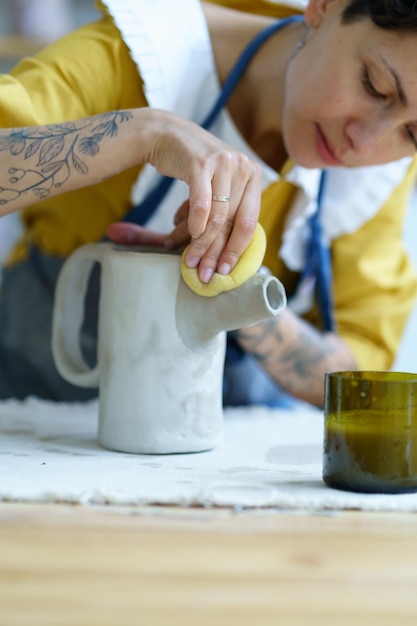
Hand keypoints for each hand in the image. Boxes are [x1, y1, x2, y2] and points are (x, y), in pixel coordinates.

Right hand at [137, 109, 262, 282]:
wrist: (165, 134)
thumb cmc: (192, 166)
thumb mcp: (216, 186)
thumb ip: (224, 212)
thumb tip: (222, 254)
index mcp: (253, 176)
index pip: (249, 222)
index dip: (237, 250)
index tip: (226, 271)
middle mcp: (244, 168)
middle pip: (233, 223)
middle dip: (217, 253)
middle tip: (206, 274)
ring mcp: (224, 164)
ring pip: (217, 217)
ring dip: (201, 243)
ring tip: (189, 260)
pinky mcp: (202, 162)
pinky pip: (202, 202)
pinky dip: (194, 222)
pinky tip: (185, 236)